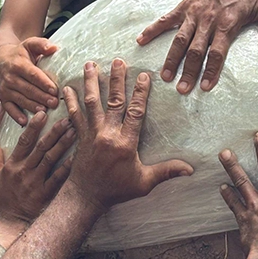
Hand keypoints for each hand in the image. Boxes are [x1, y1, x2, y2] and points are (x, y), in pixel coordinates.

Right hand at [0, 37, 59, 124]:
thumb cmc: (20, 54)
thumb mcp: (30, 45)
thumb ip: (42, 44)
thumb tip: (54, 47)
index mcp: (19, 64)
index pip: (33, 74)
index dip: (43, 83)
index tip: (55, 90)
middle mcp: (10, 77)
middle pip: (28, 89)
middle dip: (41, 97)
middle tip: (54, 103)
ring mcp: (6, 88)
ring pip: (20, 99)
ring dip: (32, 107)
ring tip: (45, 113)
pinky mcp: (3, 98)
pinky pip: (8, 108)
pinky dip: (16, 115)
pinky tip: (25, 122)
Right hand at [0, 111, 75, 224]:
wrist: (9, 223)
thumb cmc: (3, 201)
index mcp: (13, 165)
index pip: (24, 141)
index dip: (33, 127)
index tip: (42, 114)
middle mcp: (24, 171)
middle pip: (41, 147)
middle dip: (54, 131)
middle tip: (66, 119)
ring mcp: (35, 182)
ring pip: (51, 158)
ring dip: (63, 144)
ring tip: (74, 132)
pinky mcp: (45, 194)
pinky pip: (58, 178)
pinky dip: (67, 167)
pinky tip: (77, 157)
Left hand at [63, 59, 192, 210]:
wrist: (86, 197)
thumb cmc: (117, 191)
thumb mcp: (144, 183)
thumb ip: (166, 172)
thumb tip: (191, 170)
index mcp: (125, 144)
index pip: (135, 112)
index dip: (140, 93)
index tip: (143, 75)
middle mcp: (107, 135)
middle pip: (113, 102)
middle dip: (116, 79)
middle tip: (118, 61)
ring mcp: (91, 134)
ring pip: (91, 103)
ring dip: (91, 82)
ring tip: (90, 64)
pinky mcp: (80, 137)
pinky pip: (74, 116)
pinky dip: (70, 101)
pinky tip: (67, 87)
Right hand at [137, 0, 257, 93]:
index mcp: (226, 23)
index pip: (217, 52)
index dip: (211, 70)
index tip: (206, 87)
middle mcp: (207, 20)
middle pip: (195, 50)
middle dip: (188, 71)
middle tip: (182, 90)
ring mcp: (193, 14)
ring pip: (179, 40)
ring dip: (171, 59)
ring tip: (165, 77)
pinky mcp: (183, 7)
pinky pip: (166, 20)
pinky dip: (152, 29)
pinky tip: (140, 40)